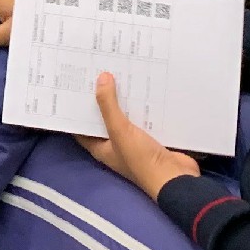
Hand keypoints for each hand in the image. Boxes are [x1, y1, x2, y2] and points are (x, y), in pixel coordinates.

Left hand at [75, 73, 199, 195]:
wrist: (174, 177)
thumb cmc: (141, 159)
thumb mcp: (119, 131)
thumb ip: (108, 105)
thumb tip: (101, 77)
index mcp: (101, 147)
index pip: (82, 127)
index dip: (76, 109)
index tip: (75, 87)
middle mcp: (115, 145)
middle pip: (105, 118)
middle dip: (102, 98)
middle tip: (98, 72)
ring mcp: (134, 141)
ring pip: (125, 116)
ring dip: (124, 99)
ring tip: (120, 73)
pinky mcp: (152, 137)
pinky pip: (144, 117)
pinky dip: (143, 104)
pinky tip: (144, 86)